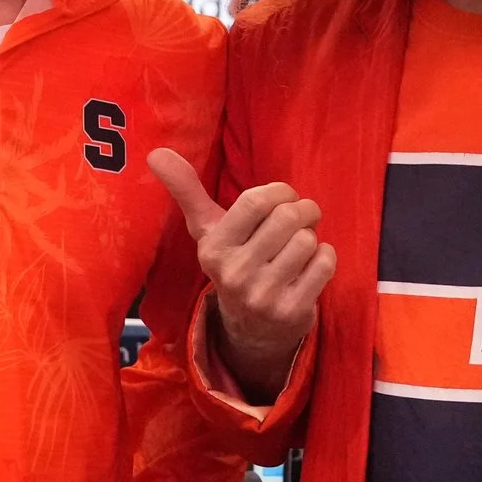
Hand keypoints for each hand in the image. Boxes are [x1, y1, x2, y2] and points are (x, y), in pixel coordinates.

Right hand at [149, 150, 333, 402]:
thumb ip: (186, 190)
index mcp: (213, 249)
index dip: (279, 191)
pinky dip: (325, 257)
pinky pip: (324, 264)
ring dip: (313, 236)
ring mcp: (262, 296)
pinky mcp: (291, 312)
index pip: (256, 201)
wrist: (252, 329)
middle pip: (288, 217)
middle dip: (304, 209)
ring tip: (301, 245)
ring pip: (308, 240)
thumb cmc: (234, 262)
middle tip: (302, 217)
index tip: (283, 197)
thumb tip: (156, 152)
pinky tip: (311, 266)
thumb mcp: (207, 230)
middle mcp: (234, 274)